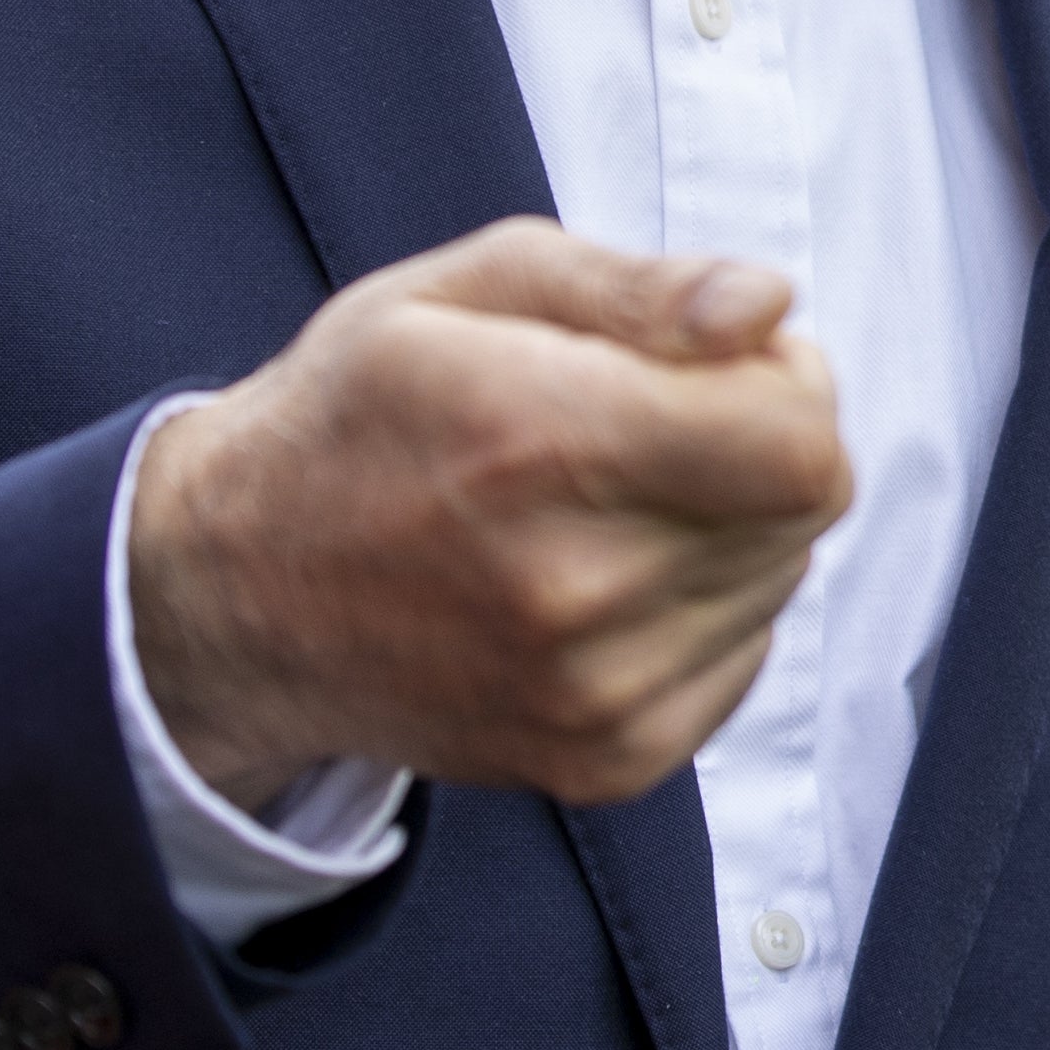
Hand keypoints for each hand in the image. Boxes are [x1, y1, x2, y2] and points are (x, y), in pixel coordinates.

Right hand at [128, 218, 851, 808]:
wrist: (245, 591)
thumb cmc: (364, 412)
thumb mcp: (470, 288)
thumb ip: (636, 287)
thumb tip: (766, 307)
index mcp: (538, 438)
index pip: (799, 442)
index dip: (789, 381)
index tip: (723, 363)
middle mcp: (568, 584)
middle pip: (804, 509)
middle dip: (760, 443)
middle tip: (653, 422)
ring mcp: (586, 693)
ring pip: (779, 583)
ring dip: (730, 528)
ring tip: (610, 500)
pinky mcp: (601, 762)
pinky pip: (742, 662)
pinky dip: (703, 611)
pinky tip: (607, 575)